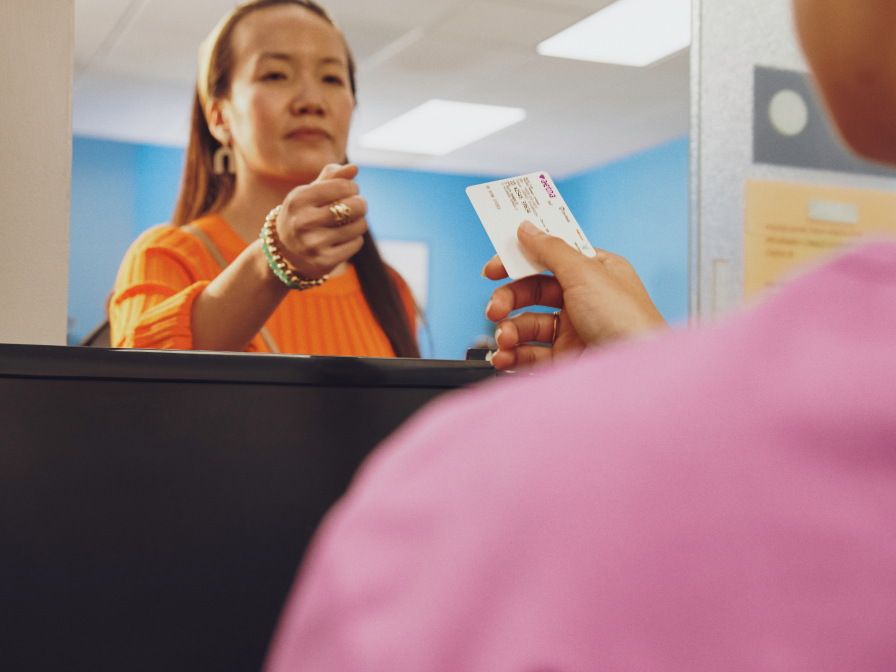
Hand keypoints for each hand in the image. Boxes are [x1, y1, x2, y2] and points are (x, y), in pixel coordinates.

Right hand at [275, 164, 367, 278]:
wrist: (283, 254)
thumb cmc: (302, 215)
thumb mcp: (309, 193)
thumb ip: (331, 177)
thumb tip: (354, 168)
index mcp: (298, 199)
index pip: (343, 185)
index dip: (352, 186)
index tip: (348, 191)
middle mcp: (303, 222)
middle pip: (355, 206)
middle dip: (360, 204)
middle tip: (355, 206)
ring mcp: (313, 244)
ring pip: (359, 225)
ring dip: (359, 222)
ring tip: (347, 223)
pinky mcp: (323, 262)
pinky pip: (356, 243)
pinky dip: (354, 239)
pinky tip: (342, 239)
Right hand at [483, 221, 668, 369]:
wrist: (638, 373)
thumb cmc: (628, 321)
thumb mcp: (585, 272)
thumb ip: (550, 249)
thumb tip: (528, 228)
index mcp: (596, 272)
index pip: (550, 258)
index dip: (521, 260)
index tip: (495, 267)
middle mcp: (585, 299)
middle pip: (533, 292)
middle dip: (509, 299)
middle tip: (495, 307)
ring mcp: (575, 331)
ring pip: (528, 325)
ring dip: (508, 330)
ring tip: (504, 339)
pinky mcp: (567, 359)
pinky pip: (531, 353)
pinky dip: (513, 355)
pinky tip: (505, 357)